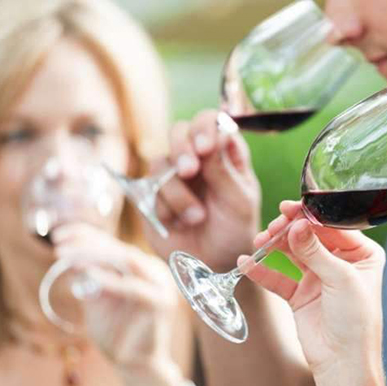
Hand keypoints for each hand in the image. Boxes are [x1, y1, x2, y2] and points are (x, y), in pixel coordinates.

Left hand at [52, 223, 177, 368]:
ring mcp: (160, 285)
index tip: (57, 234)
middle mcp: (154, 271)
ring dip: (93, 255)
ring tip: (64, 254)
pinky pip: (131, 286)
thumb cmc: (116, 332)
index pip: (113, 244)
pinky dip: (108, 279)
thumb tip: (66, 252)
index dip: (85, 234)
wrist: (137, 366)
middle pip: (118, 248)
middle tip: (58, 241)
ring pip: (125, 260)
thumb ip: (89, 277)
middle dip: (86, 241)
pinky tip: (86, 273)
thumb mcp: (97, 298)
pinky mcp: (160, 302)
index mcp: (143, 267)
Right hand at [146, 110, 260, 271]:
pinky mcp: (154, 194)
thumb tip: (210, 138)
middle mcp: (197, 158)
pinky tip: (178, 224)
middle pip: (179, 131)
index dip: (205, 127)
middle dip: (182, 148)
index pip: (212, 121)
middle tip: (188, 171)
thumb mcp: (238, 201)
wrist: (215, 264)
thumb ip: (223, 170)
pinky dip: (164, 208)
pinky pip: (148, 189)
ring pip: (161, 163)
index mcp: (224, 152)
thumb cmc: (235, 229)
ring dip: (178, 193)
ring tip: (196, 218)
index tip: (205, 148)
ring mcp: (173, 174)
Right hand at [240, 201, 385, 379]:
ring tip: (259, 242)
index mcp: (362, 254)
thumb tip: (296, 225)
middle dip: (288, 230)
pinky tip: (247, 263)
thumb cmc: (356, 321)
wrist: (343, 362)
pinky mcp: (300, 294)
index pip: (333, 227)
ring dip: (274, 246)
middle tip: (272, 228)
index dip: (310, 216)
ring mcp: (319, 277)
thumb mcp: (340, 279)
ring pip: (292, 253)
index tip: (289, 209)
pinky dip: (263, 270)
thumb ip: (315, 251)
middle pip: (309, 236)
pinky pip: (278, 277)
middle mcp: (341, 262)